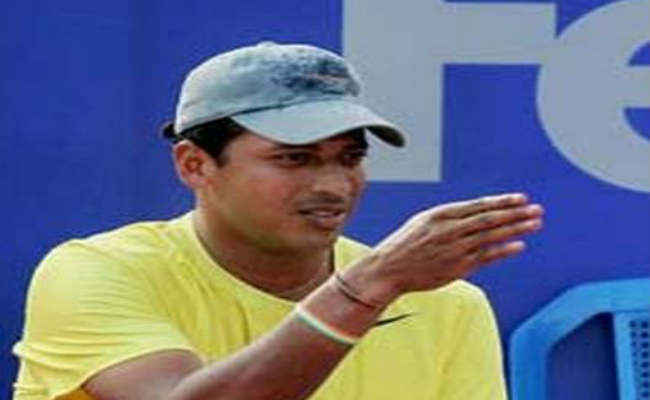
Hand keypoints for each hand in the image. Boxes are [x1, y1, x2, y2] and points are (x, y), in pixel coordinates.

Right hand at [365, 193, 542, 299]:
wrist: (389, 268)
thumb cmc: (406, 244)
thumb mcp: (424, 221)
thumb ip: (450, 218)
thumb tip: (476, 213)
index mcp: (441, 214)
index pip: (479, 205)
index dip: (502, 202)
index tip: (521, 198)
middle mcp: (450, 230)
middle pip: (490, 219)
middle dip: (516, 214)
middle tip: (537, 210)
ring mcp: (455, 249)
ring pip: (491, 236)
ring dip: (515, 229)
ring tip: (535, 224)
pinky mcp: (457, 267)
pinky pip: (486, 257)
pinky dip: (503, 250)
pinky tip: (519, 245)